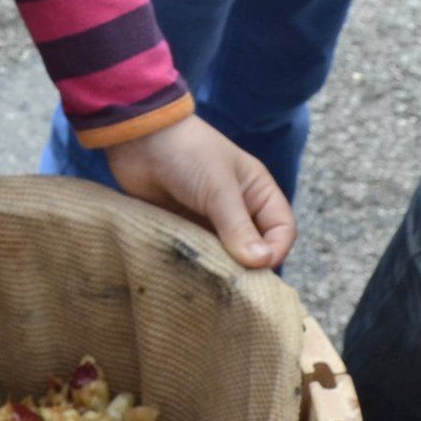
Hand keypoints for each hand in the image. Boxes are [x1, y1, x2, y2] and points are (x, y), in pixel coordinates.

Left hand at [104, 114, 294, 268]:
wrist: (138, 139)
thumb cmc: (187, 153)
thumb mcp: (218, 188)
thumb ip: (238, 226)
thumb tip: (262, 262)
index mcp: (258, 192)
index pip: (282, 230)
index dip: (276, 250)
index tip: (257, 266)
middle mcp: (239, 208)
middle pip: (256, 248)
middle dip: (248, 266)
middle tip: (233, 282)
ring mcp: (210, 219)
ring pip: (226, 255)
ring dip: (219, 268)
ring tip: (209, 280)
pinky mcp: (184, 227)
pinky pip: (198, 253)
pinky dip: (197, 264)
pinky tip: (189, 273)